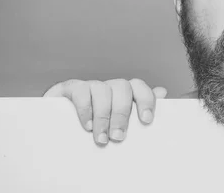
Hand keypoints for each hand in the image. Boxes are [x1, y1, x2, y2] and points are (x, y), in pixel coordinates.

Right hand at [44, 79, 166, 145]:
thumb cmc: (95, 130)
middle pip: (121, 87)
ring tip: (101, 138)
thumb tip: (163, 92)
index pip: (139, 87)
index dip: (146, 100)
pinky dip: (85, 108)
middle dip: (122, 113)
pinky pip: (80, 90)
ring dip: (103, 115)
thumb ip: (137, 111)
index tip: (147, 120)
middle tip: (118, 137)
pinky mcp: (69, 88)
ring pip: (101, 88)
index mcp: (123, 94)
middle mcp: (107, 87)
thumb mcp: (118, 125)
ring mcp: (89, 85)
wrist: (60, 132)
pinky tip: (86, 126)